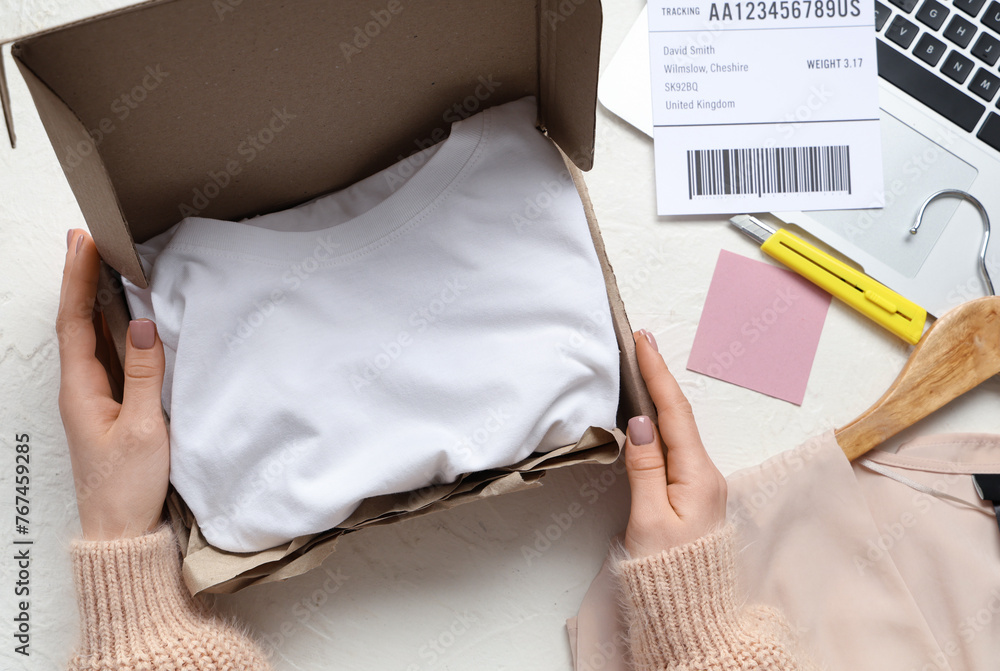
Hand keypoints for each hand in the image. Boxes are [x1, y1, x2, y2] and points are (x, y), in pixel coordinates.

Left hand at [57, 229, 169, 540]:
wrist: (122, 530)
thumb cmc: (127, 486)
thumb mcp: (145, 428)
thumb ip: (147, 374)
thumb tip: (146, 324)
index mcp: (82, 391)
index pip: (75, 321)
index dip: (78, 279)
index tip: (84, 242)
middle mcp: (83, 389)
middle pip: (77, 321)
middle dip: (80, 278)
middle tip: (88, 240)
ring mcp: (96, 398)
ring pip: (91, 336)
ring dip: (95, 298)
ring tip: (101, 265)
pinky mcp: (114, 407)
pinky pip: (109, 356)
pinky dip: (113, 327)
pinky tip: (124, 317)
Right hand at [622, 329, 726, 557]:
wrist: (692, 616)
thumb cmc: (669, 574)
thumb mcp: (650, 519)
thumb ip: (645, 468)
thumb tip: (641, 423)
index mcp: (697, 476)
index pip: (674, 413)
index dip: (658, 374)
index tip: (644, 342)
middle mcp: (705, 475)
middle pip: (679, 416)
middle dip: (659, 378)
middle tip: (639, 344)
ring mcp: (701, 485)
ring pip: (677, 432)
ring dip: (659, 400)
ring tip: (640, 369)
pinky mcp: (692, 495)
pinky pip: (675, 449)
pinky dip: (660, 425)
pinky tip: (648, 416)